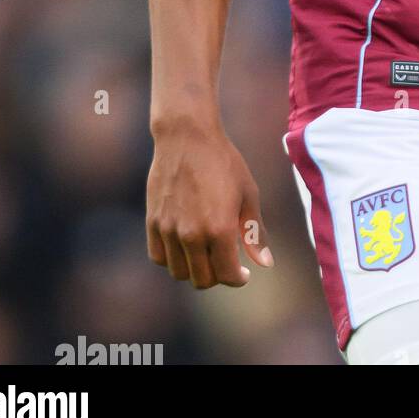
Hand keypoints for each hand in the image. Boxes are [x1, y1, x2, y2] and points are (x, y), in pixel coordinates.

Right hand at [146, 120, 272, 288]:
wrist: (188, 138)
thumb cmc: (224, 162)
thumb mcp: (248, 194)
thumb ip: (254, 232)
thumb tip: (265, 263)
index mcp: (219, 229)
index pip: (227, 275)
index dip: (238, 279)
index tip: (243, 274)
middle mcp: (191, 235)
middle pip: (202, 280)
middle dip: (218, 276)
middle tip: (226, 262)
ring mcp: (169, 230)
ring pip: (179, 272)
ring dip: (195, 269)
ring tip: (206, 253)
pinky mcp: (153, 222)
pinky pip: (159, 257)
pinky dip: (172, 259)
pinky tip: (185, 246)